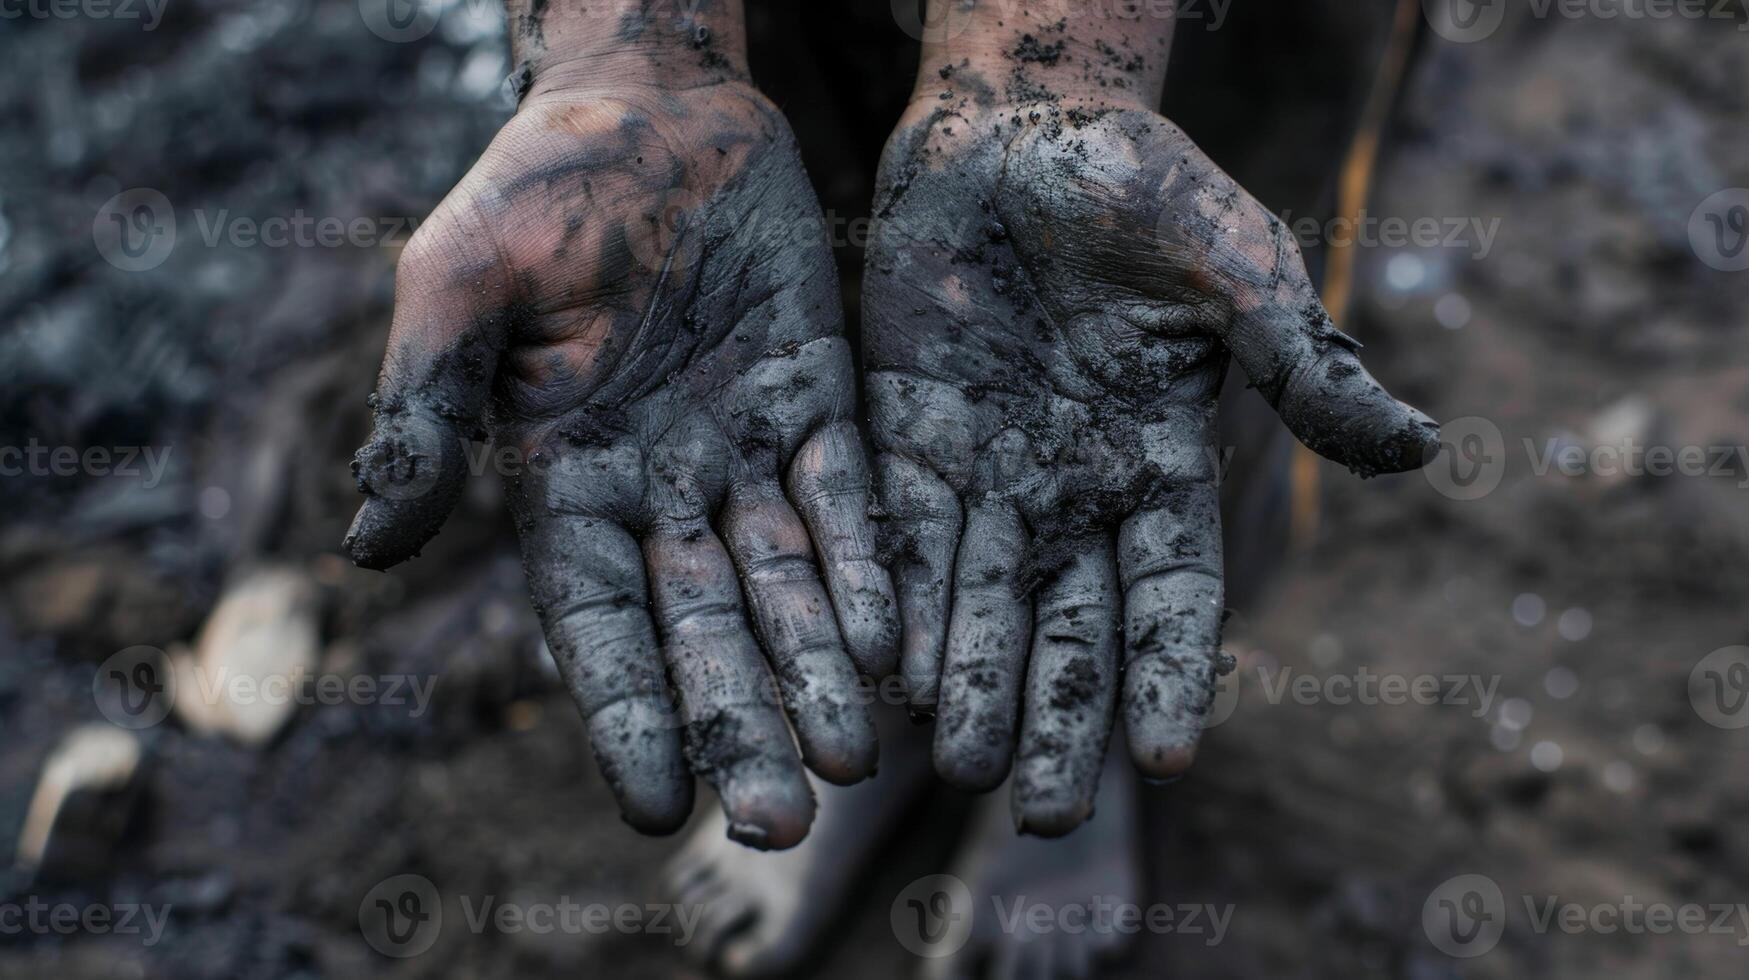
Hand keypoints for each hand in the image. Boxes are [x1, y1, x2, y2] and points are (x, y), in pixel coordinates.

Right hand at [344, 66, 896, 849]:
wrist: (650, 104)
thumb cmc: (534, 187)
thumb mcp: (454, 284)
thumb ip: (424, 410)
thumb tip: (372, 549)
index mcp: (564, 482)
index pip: (597, 623)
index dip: (626, 713)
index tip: (660, 809)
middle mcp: (660, 490)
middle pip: (705, 630)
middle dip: (741, 721)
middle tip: (782, 820)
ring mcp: (745, 451)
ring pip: (787, 584)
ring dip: (819, 670)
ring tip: (854, 758)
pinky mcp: (821, 402)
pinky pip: (849, 497)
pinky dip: (868, 566)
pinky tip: (891, 639)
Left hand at [865, 27, 1436, 835]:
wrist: (1015, 124)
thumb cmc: (1141, 184)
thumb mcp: (1233, 264)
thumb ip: (1301, 360)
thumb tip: (1418, 450)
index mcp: (1158, 463)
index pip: (1169, 595)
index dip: (1168, 674)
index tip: (1163, 758)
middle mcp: (1071, 489)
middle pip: (1069, 627)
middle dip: (1058, 717)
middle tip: (1039, 813)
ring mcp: (986, 470)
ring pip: (978, 600)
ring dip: (971, 682)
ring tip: (957, 768)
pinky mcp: (904, 437)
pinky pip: (899, 535)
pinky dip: (894, 602)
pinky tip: (883, 670)